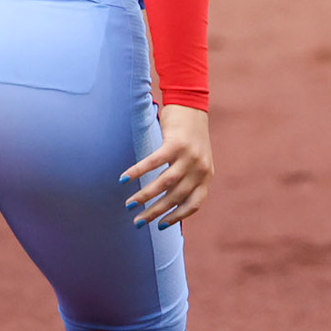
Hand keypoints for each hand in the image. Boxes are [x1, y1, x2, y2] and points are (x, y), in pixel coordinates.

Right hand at [121, 103, 211, 229]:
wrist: (192, 104)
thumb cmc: (189, 135)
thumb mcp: (196, 159)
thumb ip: (188, 177)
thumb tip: (168, 200)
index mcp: (206, 175)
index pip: (193, 204)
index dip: (176, 217)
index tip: (160, 226)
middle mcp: (200, 168)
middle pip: (175, 197)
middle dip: (155, 212)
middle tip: (137, 222)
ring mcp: (189, 156)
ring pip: (164, 183)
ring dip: (145, 196)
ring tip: (129, 204)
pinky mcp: (175, 143)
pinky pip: (153, 162)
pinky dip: (138, 172)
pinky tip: (125, 179)